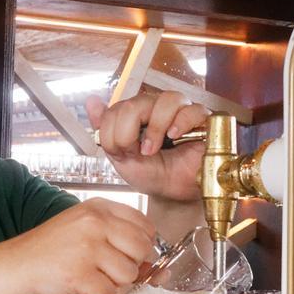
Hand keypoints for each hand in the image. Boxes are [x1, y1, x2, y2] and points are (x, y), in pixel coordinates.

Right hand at [5, 199, 156, 293]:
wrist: (14, 266)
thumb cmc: (50, 250)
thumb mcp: (83, 229)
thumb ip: (119, 239)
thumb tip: (159, 268)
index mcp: (98, 208)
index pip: (145, 225)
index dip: (143, 245)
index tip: (128, 254)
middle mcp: (95, 223)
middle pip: (141, 249)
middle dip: (131, 266)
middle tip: (109, 269)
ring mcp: (87, 248)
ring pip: (129, 273)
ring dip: (115, 283)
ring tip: (92, 277)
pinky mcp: (79, 273)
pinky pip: (110, 293)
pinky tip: (83, 288)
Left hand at [86, 91, 208, 201]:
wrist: (174, 193)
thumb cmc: (152, 173)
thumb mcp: (121, 156)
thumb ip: (105, 130)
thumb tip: (91, 101)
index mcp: (137, 113)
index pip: (119, 107)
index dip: (114, 131)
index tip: (121, 152)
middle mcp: (158, 107)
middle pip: (138, 102)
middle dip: (130, 131)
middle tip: (136, 152)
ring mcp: (181, 111)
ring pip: (166, 100)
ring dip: (155, 127)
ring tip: (153, 148)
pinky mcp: (202, 120)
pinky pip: (192, 110)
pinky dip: (180, 122)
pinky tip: (174, 136)